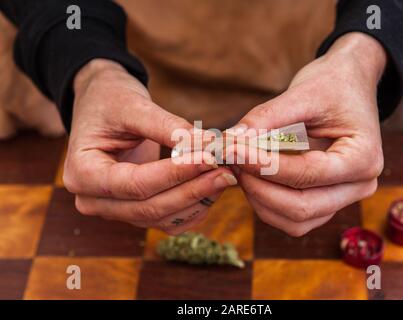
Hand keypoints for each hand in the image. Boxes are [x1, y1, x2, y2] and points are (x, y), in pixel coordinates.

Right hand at [64, 59, 236, 233]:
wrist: (102, 105)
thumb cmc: (110, 100)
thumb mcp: (134, 106)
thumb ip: (169, 127)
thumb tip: (210, 145)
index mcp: (83, 172)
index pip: (135, 183)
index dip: (175, 174)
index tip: (209, 158)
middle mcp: (93, 200)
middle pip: (149, 207)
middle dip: (192, 190)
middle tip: (227, 171)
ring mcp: (114, 210)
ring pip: (161, 217)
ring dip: (197, 200)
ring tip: (225, 175)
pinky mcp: (134, 211)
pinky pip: (167, 221)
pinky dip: (192, 208)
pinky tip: (212, 188)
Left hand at [229, 33, 386, 236]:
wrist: (348, 87)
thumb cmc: (331, 87)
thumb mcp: (302, 94)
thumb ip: (266, 119)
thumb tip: (230, 143)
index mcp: (363, 158)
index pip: (307, 173)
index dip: (264, 165)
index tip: (232, 149)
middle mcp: (359, 186)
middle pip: (302, 208)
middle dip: (259, 187)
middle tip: (232, 160)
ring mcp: (343, 199)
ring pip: (295, 221)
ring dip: (259, 199)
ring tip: (239, 167)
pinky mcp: (325, 203)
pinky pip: (293, 219)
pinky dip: (266, 204)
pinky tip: (251, 177)